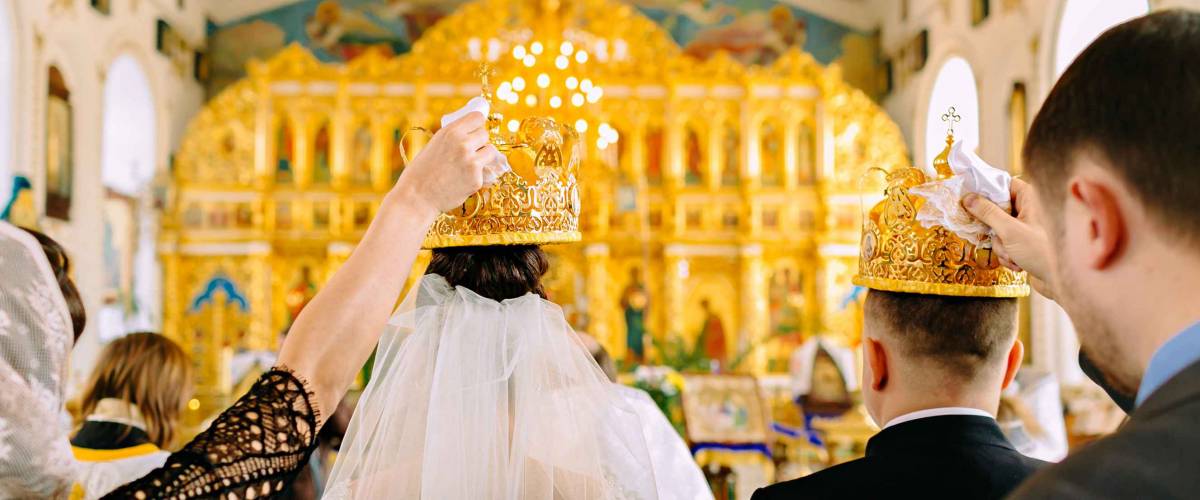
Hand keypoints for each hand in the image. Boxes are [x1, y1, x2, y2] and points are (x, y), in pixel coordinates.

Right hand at [390, 112, 500, 216]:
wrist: (417, 196)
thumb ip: (453, 137)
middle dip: (479, 142)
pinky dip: (478, 175)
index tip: (475, 130)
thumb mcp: (435, 144)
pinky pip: (486, 172)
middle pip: (485, 134)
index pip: (477, 117)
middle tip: (470, 151)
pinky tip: (463, 180)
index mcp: (450, 132)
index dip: (477, 125)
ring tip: (470, 165)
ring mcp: (471, 161)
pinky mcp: (476, 178)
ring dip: (484, 157)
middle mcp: (462, 144)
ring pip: (491, 151)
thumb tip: (472, 133)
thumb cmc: (422, 171)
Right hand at [963, 178, 1056, 298]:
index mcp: (1032, 198)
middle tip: (998, 237)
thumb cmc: (1042, 251)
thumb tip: (968, 198)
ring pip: (998, 230)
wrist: (1061, 282)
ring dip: (1001, 246)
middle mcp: (1030, 210)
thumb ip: (987, 213)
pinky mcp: (1025, 244)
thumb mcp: (1010, 230)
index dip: (987, 191)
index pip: (1004, 185)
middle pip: (997, 209)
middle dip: (994, 229)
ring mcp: (1027, 228)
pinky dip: (1007, 255)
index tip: (970, 198)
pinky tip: (1018, 264)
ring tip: (1013, 255)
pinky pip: (1005, 244)